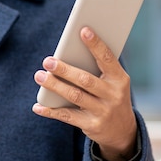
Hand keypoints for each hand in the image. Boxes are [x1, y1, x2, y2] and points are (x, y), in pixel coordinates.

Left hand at [33, 27, 136, 160]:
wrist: (122, 131)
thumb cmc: (111, 97)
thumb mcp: (112, 83)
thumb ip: (96, 70)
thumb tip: (68, 53)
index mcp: (120, 79)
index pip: (107, 58)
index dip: (95, 44)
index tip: (83, 30)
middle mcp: (113, 95)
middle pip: (85, 80)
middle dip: (65, 70)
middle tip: (47, 61)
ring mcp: (103, 111)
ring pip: (74, 96)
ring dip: (54, 86)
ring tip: (39, 76)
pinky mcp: (92, 126)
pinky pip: (67, 117)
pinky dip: (50, 111)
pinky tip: (38, 105)